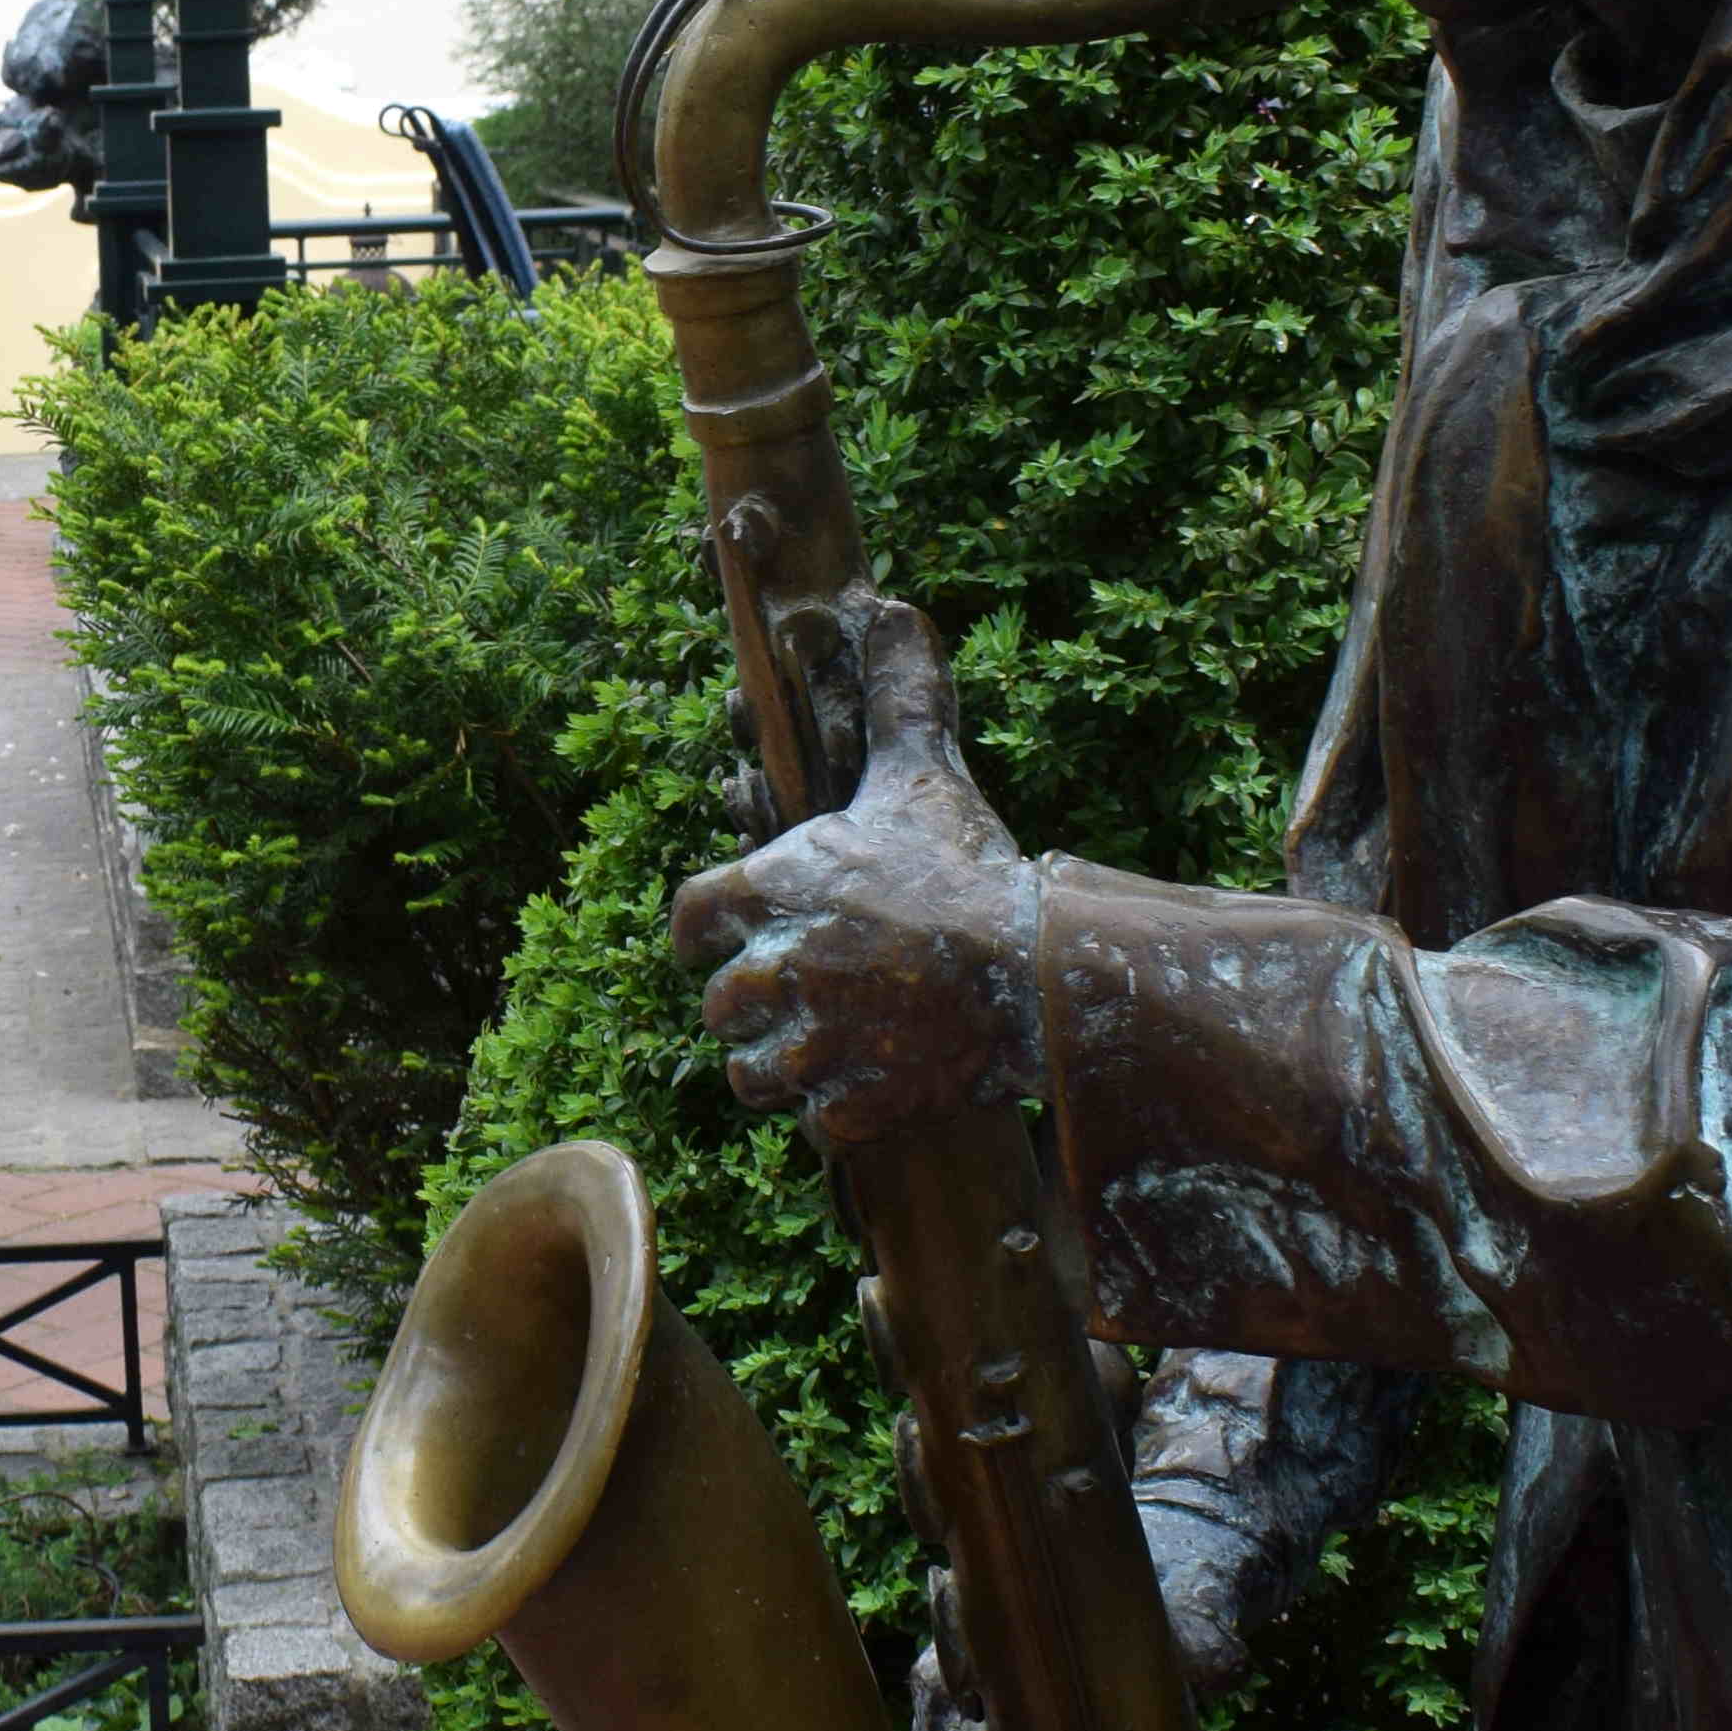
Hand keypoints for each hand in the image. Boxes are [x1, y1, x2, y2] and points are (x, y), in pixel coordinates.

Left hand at [666, 590, 1041, 1142]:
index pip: (688, 919)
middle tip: (804, 998)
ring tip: (830, 1048)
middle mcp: (778, 965)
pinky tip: (870, 1087)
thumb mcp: (922, 774)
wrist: (1042, 966)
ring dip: (785, 1067)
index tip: (734, 939)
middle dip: (754, 1007)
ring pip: (754, 1074)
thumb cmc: (972, 866)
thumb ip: (897, 696)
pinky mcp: (858, 1102)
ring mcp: (814, 1040)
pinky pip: (813, 1126)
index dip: (709, 933)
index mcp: (774, 887)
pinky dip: (835, 1116)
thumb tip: (891, 605)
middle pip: (719, 1006)